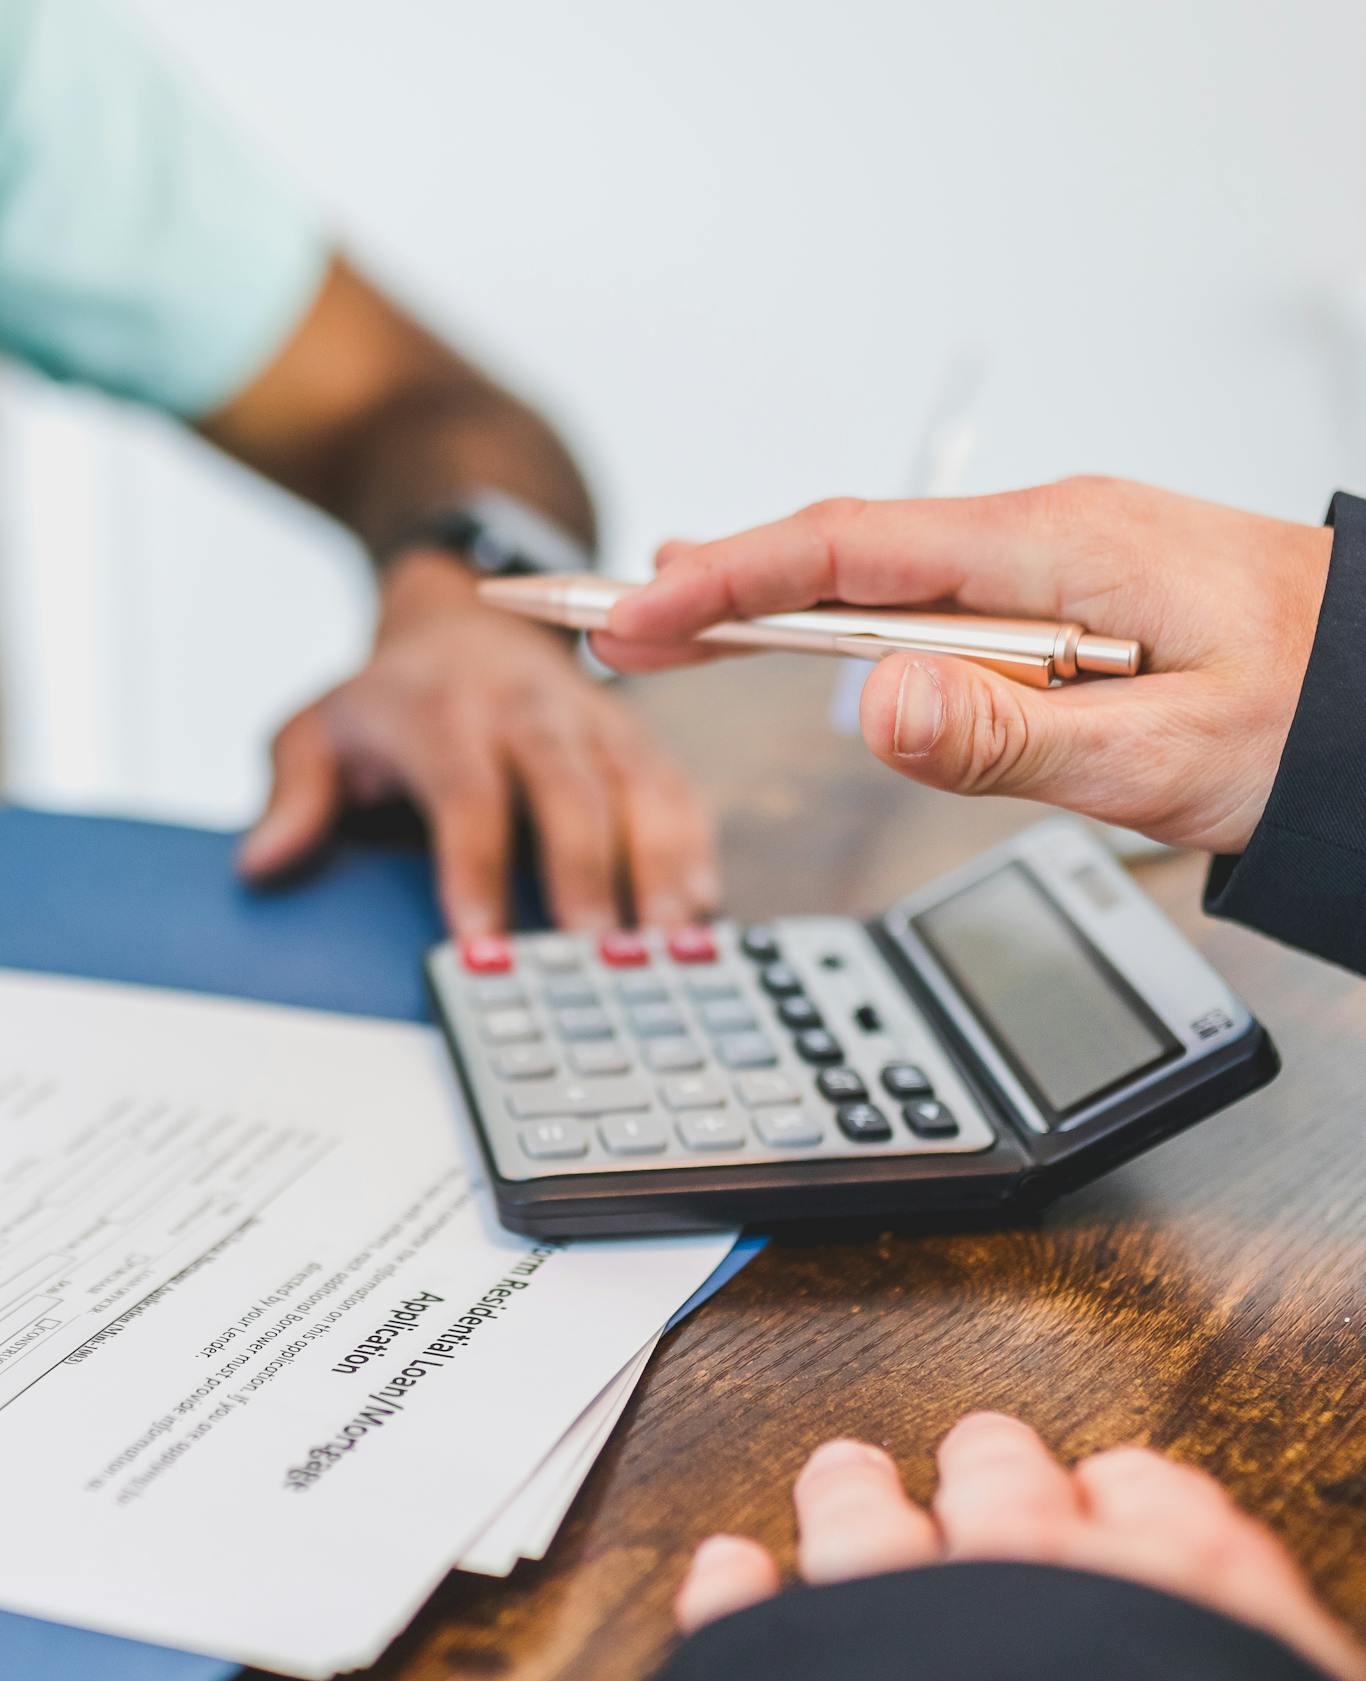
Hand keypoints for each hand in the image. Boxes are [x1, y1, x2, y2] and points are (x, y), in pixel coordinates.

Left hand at [239, 552, 717, 935]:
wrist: (464, 616)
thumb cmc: (394, 697)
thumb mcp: (319, 728)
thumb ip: (293, 793)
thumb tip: (262, 862)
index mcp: (444, 711)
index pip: (465, 792)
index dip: (474, 867)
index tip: (481, 940)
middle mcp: (526, 710)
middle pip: (565, 789)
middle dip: (582, 871)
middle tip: (593, 953)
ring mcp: (591, 721)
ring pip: (634, 787)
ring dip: (654, 864)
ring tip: (664, 939)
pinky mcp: (636, 739)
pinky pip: (675, 788)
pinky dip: (691, 845)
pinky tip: (698, 904)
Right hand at [595, 480, 1333, 853]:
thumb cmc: (1312, 719)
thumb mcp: (1161, 752)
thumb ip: (1010, 734)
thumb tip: (873, 704)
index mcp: (1057, 550)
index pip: (850, 550)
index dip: (730, 581)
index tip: (640, 613)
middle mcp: (1047, 538)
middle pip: (844, 551)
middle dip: (720, 587)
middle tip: (615, 623)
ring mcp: (1058, 564)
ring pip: (884, 579)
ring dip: (778, 605)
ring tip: (680, 625)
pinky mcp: (1072, 599)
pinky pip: (937, 602)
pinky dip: (853, 620)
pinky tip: (816, 634)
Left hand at [676, 1413, 1365, 1680]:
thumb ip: (1253, 1666)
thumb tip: (1233, 1628)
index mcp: (1195, 1606)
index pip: (1169, 1515)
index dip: (1135, 1498)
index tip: (1118, 1483)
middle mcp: (1047, 1580)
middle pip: (1010, 1493)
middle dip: (992, 1469)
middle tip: (979, 1453)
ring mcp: (907, 1613)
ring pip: (867, 1520)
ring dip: (854, 1494)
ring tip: (845, 1475)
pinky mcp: (788, 1678)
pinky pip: (746, 1617)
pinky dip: (734, 1592)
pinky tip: (728, 1575)